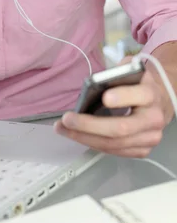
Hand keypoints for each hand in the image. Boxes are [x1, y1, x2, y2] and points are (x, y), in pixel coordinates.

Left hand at [54, 61, 168, 157]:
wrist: (159, 101)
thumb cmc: (137, 84)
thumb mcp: (129, 70)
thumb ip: (116, 73)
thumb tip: (95, 83)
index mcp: (151, 94)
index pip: (140, 95)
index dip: (122, 97)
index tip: (104, 97)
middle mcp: (153, 119)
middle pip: (121, 128)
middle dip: (90, 125)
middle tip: (67, 119)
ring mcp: (149, 138)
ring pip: (114, 144)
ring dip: (85, 138)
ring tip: (63, 129)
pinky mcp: (142, 150)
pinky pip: (114, 151)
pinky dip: (93, 144)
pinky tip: (77, 136)